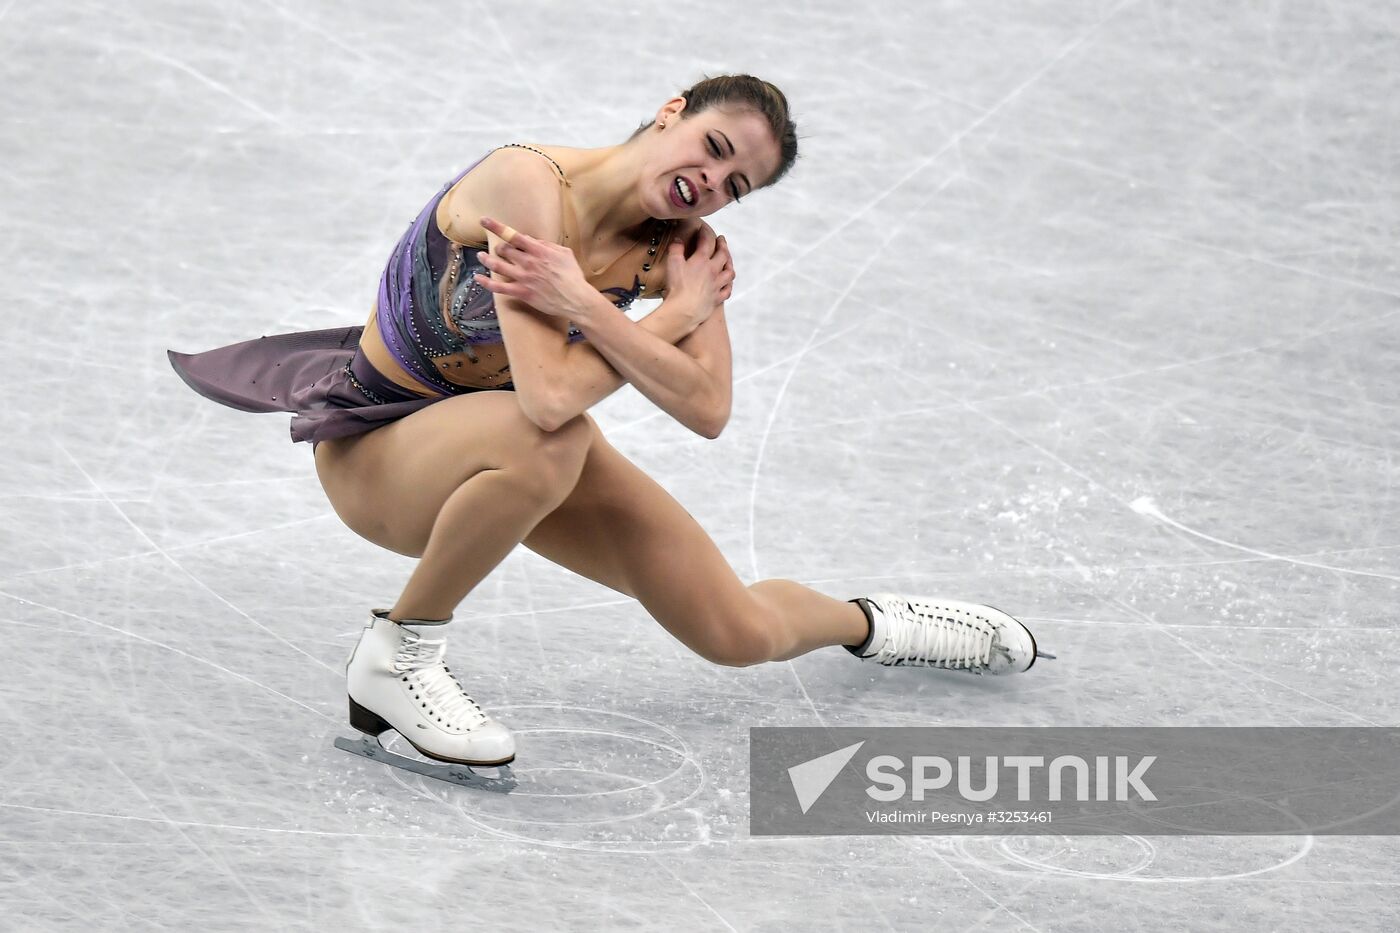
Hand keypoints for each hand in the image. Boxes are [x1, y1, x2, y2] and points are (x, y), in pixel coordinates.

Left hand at [473, 216, 593, 317]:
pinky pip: (498, 287)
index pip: (513, 235)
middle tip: (498, 249)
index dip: (496, 226)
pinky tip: (477, 278)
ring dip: (486, 259)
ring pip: (497, 265)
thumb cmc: (572, 276)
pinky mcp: (521, 292)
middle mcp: (528, 262)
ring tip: (481, 256)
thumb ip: (547, 245)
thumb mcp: (564, 253)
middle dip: (499, 248)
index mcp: (538, 250)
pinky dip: (486, 282)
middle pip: (504, 249)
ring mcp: (523, 278)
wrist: (576, 299)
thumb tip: (533, 240)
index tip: (483, 220)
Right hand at [664, 224, 733, 328]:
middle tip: (721, 239)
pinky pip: (727, 290)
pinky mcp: (717, 298)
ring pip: (729, 272)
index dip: (705, 233)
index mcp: (701, 261)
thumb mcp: (672, 264)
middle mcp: (713, 271)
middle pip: (723, 255)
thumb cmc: (677, 288)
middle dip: (723, 245)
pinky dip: (728, 285)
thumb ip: (676, 249)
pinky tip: (727, 283)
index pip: (706, 242)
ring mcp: (717, 285)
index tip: (703, 228)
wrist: (684, 310)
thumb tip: (678, 240)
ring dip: (730, 264)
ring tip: (728, 260)